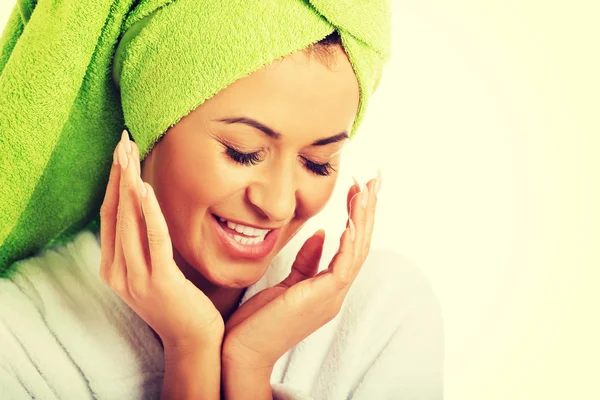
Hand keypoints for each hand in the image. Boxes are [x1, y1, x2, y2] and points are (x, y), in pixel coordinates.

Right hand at [99, 130, 223, 348]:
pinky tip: (145, 188)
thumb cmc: (177, 302)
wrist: (192, 340)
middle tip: (123, 141)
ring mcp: (136, 278)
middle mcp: (118, 272)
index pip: (109, 216)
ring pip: (129, 221)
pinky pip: (153, 239)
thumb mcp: (151, 271)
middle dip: (119, 174)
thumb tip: (145, 210)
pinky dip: (149, 212)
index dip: (112, 183)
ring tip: (131, 154)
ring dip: (129, 184)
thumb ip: (142, 245)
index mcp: (113, 268)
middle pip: (115, 212)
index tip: (120, 154)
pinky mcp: (160, 282)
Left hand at [221, 172, 380, 372]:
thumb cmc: (260, 321)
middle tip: (373, 181)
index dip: (357, 217)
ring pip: (357, 251)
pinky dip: (350, 240)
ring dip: (363, 219)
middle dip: (368, 211)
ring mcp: (332, 296)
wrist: (243, 351)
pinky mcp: (323, 298)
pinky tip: (351, 218)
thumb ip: (306, 261)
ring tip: (366, 190)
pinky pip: (344, 265)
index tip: (359, 190)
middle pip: (361, 245)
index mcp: (328, 288)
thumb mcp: (285, 284)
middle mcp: (336, 292)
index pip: (350, 246)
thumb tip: (321, 235)